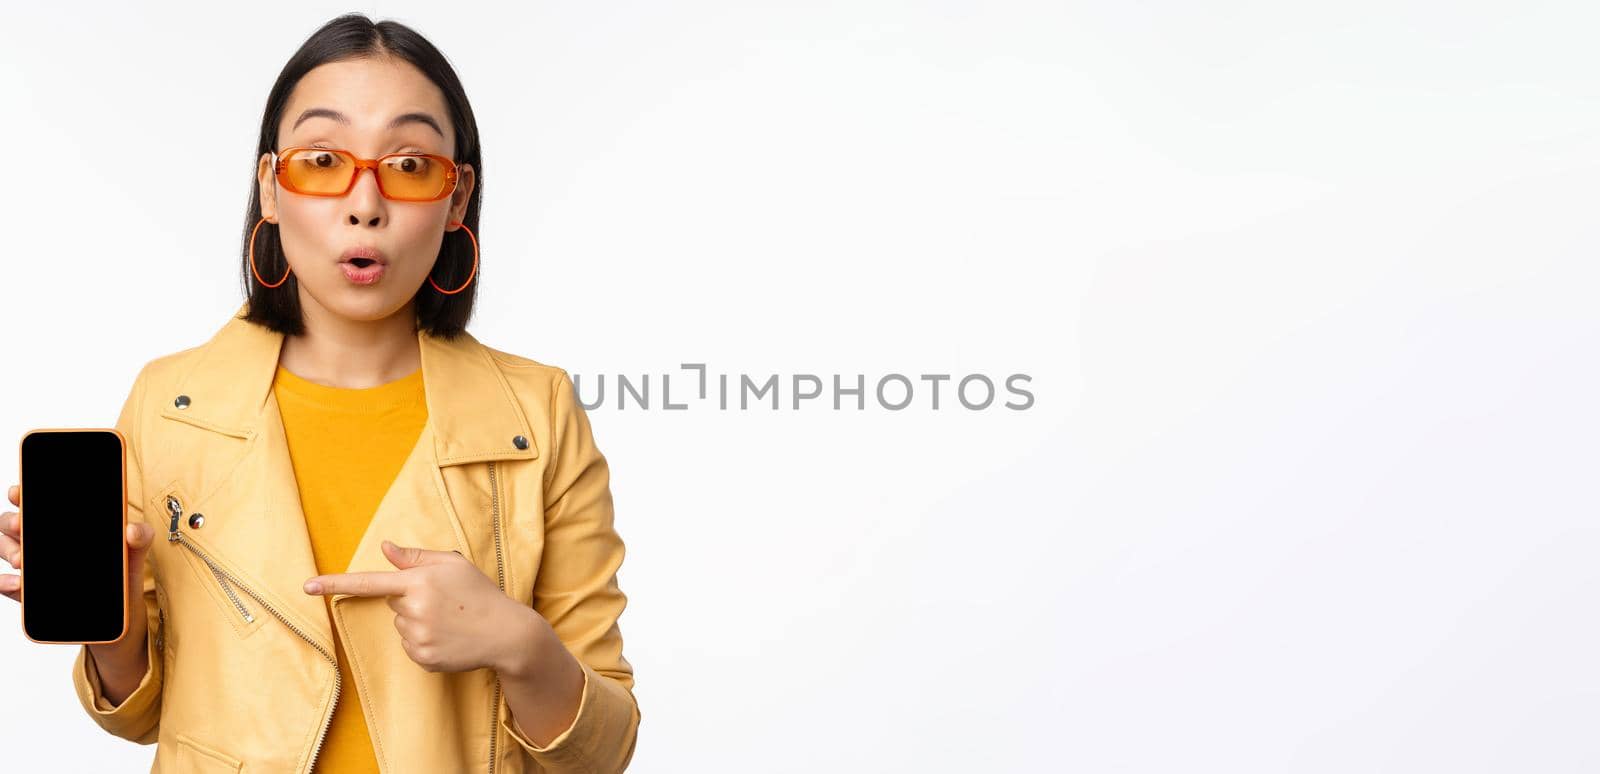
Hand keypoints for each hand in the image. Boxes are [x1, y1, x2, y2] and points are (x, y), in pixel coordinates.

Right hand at [0, 485, 156, 635]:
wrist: (121, 616)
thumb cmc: (122, 574)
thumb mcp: (134, 553)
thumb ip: (139, 537)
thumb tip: (132, 531)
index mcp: (65, 525)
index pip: (37, 504)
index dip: (23, 495)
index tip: (19, 492)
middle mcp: (44, 543)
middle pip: (13, 524)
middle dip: (12, 521)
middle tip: (21, 525)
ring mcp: (34, 568)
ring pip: (7, 550)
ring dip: (9, 550)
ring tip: (21, 559)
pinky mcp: (31, 594)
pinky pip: (9, 586)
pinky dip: (6, 583)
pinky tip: (17, 583)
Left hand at [304, 540, 535, 674]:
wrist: (507, 634)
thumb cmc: (480, 594)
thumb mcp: (453, 565)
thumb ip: (416, 557)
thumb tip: (385, 548)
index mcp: (419, 581)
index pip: (370, 581)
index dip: (335, 583)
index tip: (306, 586)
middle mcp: (413, 609)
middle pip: (393, 603)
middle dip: (411, 600)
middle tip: (444, 602)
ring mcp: (417, 636)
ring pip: (400, 625)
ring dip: (418, 622)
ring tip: (449, 621)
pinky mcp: (422, 658)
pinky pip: (409, 646)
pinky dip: (424, 642)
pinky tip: (448, 638)